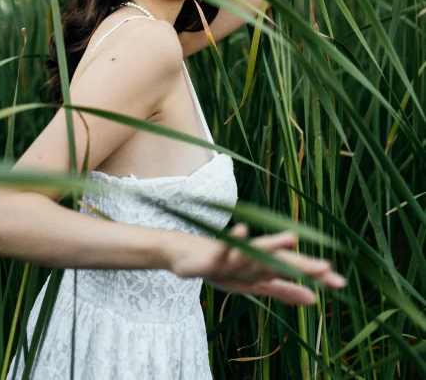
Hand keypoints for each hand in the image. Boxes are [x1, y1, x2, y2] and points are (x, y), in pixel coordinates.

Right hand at [169, 223, 345, 305]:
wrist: (188, 256)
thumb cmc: (225, 269)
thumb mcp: (256, 285)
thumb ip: (284, 291)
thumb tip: (315, 300)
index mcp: (264, 266)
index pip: (294, 270)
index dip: (315, 275)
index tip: (341, 283)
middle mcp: (253, 257)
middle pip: (280, 261)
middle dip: (302, 264)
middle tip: (326, 267)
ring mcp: (234, 254)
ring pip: (255, 252)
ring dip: (271, 245)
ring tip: (292, 237)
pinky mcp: (214, 254)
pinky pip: (224, 248)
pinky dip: (233, 238)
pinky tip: (242, 229)